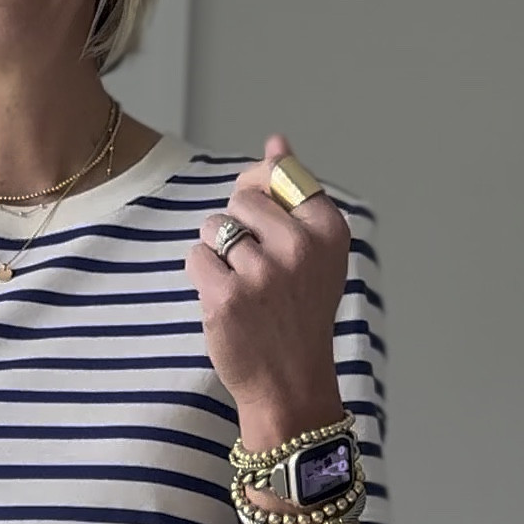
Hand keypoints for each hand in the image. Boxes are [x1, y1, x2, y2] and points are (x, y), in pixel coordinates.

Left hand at [185, 135, 350, 442]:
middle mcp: (299, 247)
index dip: (264, 197)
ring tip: (243, 288)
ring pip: (213, 228)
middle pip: (241, 201)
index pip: (281, 174)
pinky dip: (202, 277)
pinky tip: (225, 301)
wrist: (290, 383)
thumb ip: (295, 193)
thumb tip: (277, 141)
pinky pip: (195, 257)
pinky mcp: (227, 298)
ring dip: (218, 254)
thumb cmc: (299, 314)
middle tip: (258, 270)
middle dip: (238, 229)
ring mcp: (262, 273)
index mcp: (328, 229)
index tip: (273, 232)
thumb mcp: (314, 251)